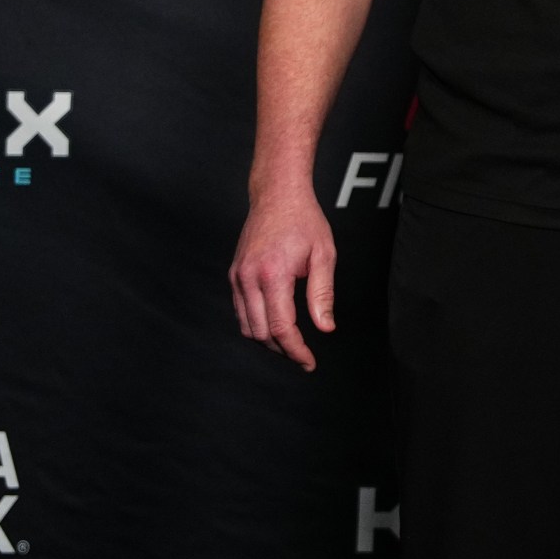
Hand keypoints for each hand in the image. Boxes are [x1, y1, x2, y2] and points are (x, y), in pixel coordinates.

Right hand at [228, 181, 336, 371]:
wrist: (277, 196)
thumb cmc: (305, 221)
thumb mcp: (324, 254)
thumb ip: (323, 294)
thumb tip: (325, 327)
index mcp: (273, 274)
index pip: (280, 327)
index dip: (295, 350)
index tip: (309, 362)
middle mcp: (248, 278)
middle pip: (260, 333)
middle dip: (282, 350)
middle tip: (304, 357)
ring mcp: (237, 277)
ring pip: (246, 326)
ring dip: (268, 341)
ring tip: (292, 345)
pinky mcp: (234, 275)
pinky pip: (241, 312)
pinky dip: (257, 325)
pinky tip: (276, 326)